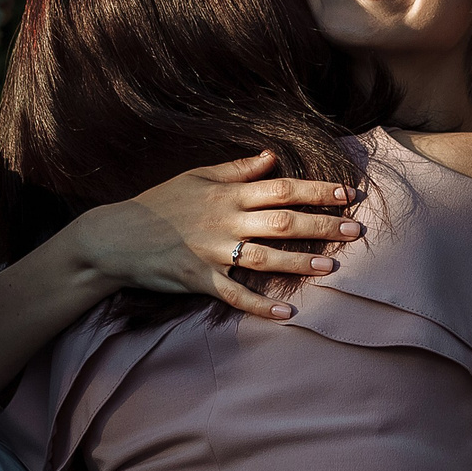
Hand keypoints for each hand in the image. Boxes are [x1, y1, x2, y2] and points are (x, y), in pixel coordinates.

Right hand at [67, 152, 364, 321]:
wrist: (115, 236)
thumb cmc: (158, 203)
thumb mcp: (196, 176)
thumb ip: (236, 169)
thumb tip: (271, 156)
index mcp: (227, 193)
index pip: (281, 188)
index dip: (316, 190)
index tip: (347, 193)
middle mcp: (224, 220)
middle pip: (282, 222)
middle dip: (322, 225)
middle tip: (356, 229)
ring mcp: (212, 251)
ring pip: (265, 258)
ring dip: (300, 262)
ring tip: (332, 265)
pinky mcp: (198, 278)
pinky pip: (234, 295)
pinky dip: (260, 306)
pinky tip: (287, 314)